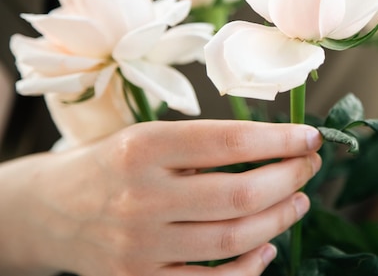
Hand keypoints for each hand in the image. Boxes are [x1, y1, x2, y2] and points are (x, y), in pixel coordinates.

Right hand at [0, 120, 321, 275]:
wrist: (46, 211)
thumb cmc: (108, 165)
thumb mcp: (145, 137)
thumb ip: (201, 146)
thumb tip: (273, 150)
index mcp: (143, 147)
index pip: (228, 141)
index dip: (279, 140)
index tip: (310, 137)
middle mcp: (141, 197)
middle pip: (239, 194)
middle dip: (289, 178)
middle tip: (310, 167)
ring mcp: (140, 246)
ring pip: (232, 240)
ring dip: (279, 220)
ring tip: (299, 201)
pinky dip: (248, 268)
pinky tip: (267, 247)